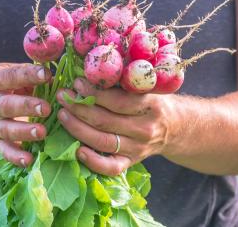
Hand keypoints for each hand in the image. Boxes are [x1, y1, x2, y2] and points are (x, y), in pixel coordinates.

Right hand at [0, 63, 51, 166]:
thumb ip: (30, 74)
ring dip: (24, 132)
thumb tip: (56, 77)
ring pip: (6, 129)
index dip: (28, 75)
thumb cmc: (4, 85)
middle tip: (46, 108)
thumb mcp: (10, 73)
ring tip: (42, 132)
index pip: (10, 76)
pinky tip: (29, 159)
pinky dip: (16, 157)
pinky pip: (5, 151)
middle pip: (6, 105)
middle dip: (26, 106)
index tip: (45, 74)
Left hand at [56, 78, 172, 175]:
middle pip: (106, 121)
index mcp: (150, 106)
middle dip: (79, 108)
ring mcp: (138, 148)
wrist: (175, 127)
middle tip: (63, 97)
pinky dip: (93, 161)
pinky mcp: (131, 162)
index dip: (94, 93)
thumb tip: (91, 69)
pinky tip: (77, 150)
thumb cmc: (152, 101)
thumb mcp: (146, 88)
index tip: (77, 83)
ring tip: (62, 115)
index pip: (117, 101)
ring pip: (103, 141)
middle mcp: (145, 129)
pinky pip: (111, 167)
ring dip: (78, 129)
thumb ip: (124, 81)